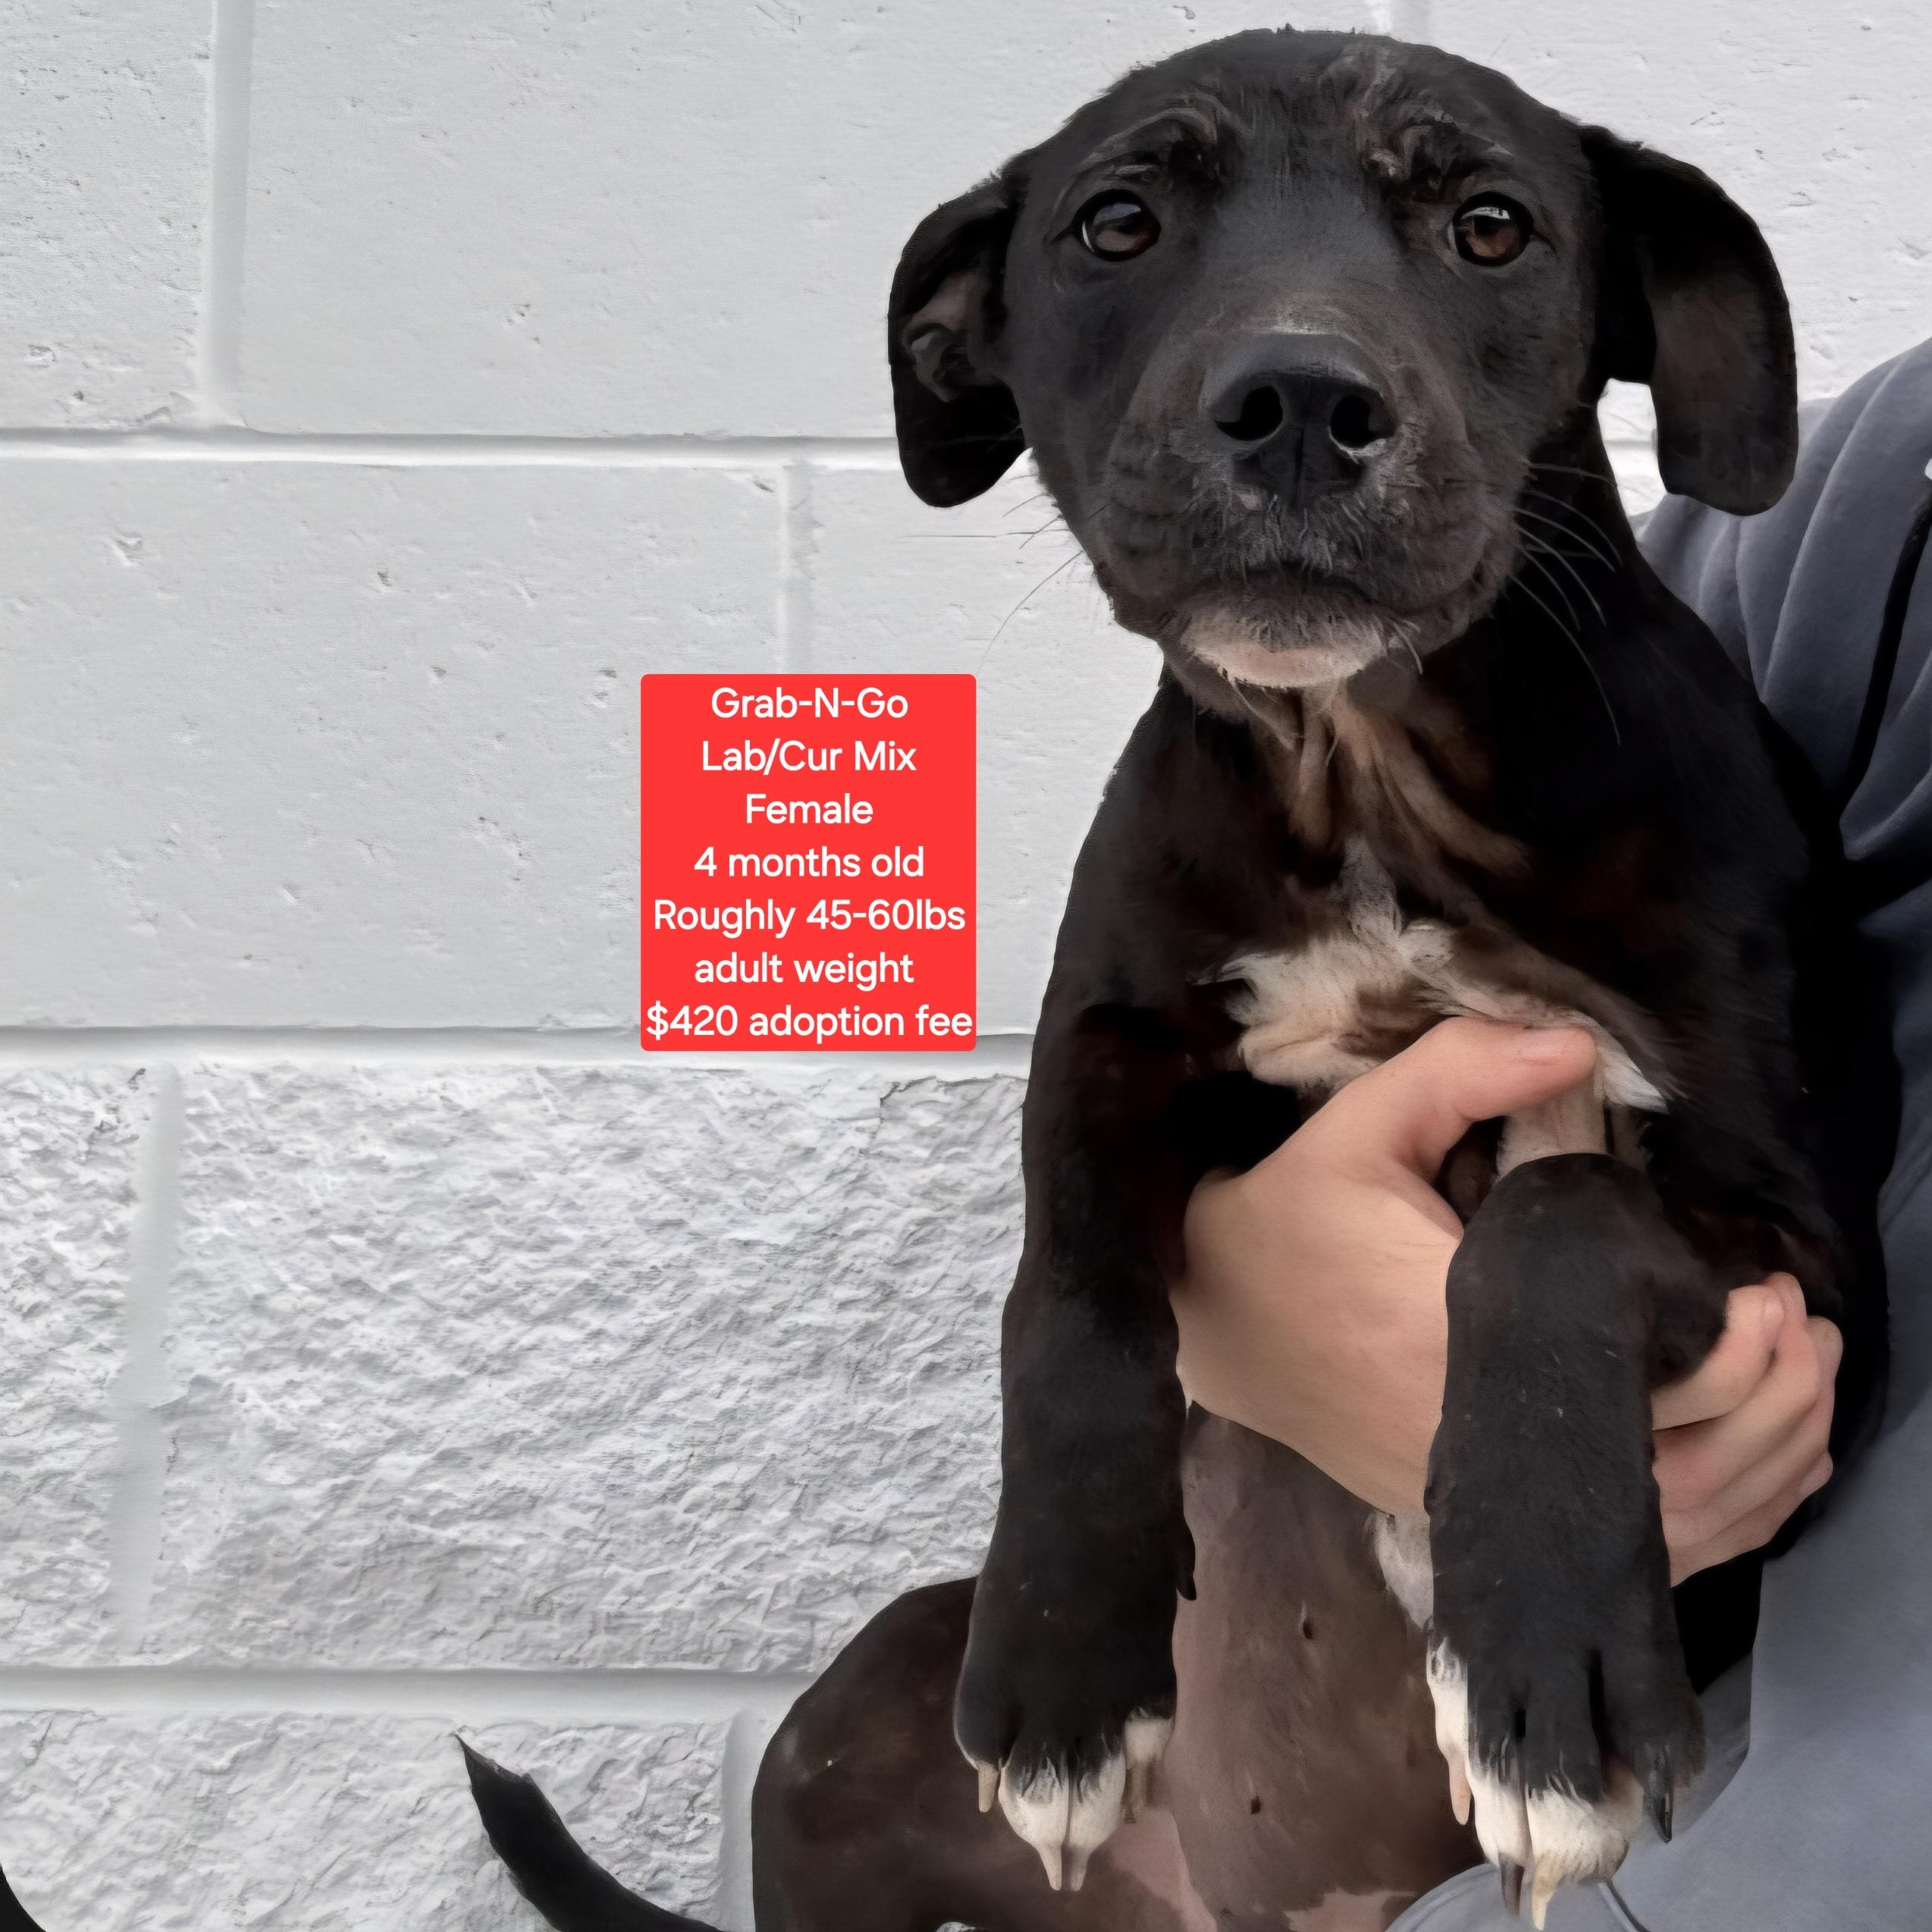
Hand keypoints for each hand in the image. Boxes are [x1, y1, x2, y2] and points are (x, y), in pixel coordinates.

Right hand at [1171, 1017, 1837, 1578]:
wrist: (1213, 1318)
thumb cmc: (1293, 1217)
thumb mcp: (1361, 1123)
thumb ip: (1461, 1068)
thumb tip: (1580, 1044)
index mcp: (1458, 1341)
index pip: (1636, 1385)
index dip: (1732, 1351)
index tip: (1764, 1289)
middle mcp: (1475, 1440)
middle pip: (1678, 1471)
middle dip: (1770, 1403)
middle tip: (1801, 1325)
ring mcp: (1474, 1493)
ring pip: (1662, 1530)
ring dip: (1758, 1467)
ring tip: (1798, 1385)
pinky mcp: (1469, 1516)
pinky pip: (1619, 1552)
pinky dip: (1710, 1521)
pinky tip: (1757, 1466)